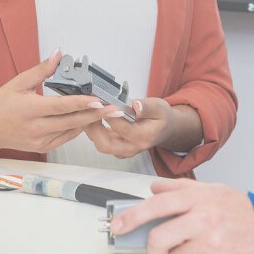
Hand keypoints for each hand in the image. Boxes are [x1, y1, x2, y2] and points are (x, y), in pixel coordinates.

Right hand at [0, 50, 107, 152]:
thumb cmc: (0, 105)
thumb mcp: (18, 83)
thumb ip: (41, 70)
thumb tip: (58, 53)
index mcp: (30, 110)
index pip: (61, 106)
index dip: (81, 103)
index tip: (98, 99)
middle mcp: (36, 127)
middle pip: (71, 121)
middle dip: (95, 114)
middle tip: (114, 108)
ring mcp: (39, 140)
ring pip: (70, 131)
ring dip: (89, 121)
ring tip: (107, 112)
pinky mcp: (41, 147)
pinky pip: (64, 138)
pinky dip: (77, 129)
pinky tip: (88, 120)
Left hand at [83, 97, 198, 157]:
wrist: (165, 128)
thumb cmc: (162, 118)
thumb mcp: (160, 107)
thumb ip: (147, 106)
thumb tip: (136, 106)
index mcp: (142, 137)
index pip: (121, 127)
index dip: (109, 115)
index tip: (101, 103)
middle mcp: (132, 148)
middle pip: (105, 144)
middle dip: (93, 128)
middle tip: (88, 111)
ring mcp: (124, 150)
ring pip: (101, 145)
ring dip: (92, 130)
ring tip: (88, 113)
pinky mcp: (118, 149)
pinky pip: (102, 143)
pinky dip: (95, 132)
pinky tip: (93, 119)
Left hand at [111, 178, 253, 253]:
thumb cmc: (242, 212)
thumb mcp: (214, 191)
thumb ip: (182, 189)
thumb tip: (155, 187)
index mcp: (200, 196)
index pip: (158, 203)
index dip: (134, 214)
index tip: (119, 224)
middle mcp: (203, 216)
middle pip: (159, 235)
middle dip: (150, 248)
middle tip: (150, 250)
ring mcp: (209, 239)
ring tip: (188, 250)